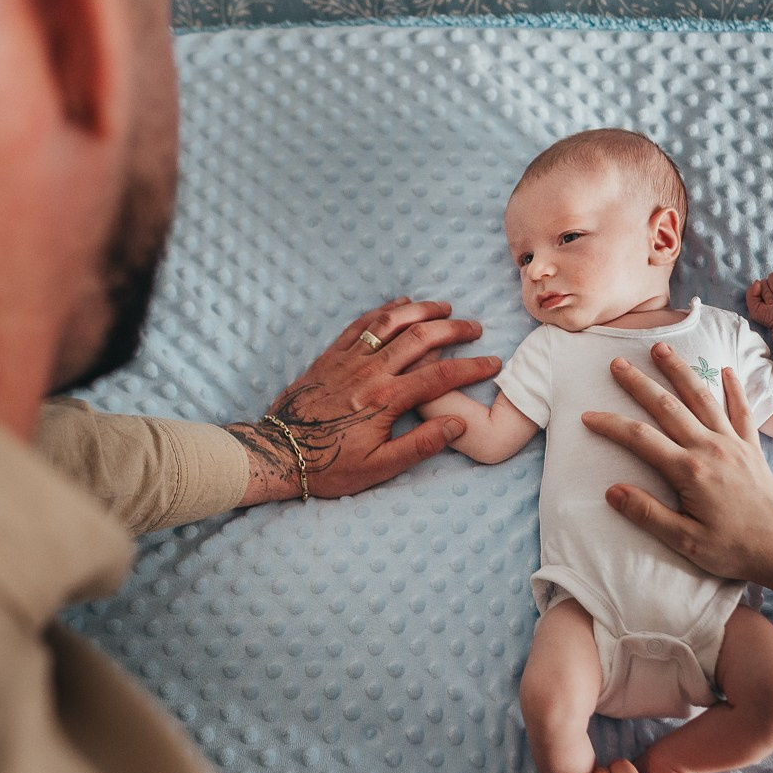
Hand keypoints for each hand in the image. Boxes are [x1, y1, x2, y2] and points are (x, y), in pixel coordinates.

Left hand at [230, 298, 500, 500]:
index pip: (440, 376)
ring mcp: (349, 359)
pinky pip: (362, 324)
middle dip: (453, 328)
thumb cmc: (331, 466)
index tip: (494, 363)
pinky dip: (384, 310)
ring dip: (421, 310)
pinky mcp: (331, 356)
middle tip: (475, 328)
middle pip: (420, 337)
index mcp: (386, 400)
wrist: (278, 453)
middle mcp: (370, 372)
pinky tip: (400, 305)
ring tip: (444, 308)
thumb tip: (458, 424)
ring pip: (391, 322)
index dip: (471, 367)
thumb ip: (421, 444)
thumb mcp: (380, 467)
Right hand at [579, 343, 772, 584]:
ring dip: (680, 371)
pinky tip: (727, 369)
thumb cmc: (731, 549)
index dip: (611, 425)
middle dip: (640, 383)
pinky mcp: (752, 448)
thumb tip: (612, 491)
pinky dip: (734, 388)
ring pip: (703, 398)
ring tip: (661, 348)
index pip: (640, 439)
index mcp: (689, 471)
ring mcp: (733, 444)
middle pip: (668, 407)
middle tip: (617, 363)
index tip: (588, 416)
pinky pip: (742, 410)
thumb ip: (647, 514)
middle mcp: (710, 448)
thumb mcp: (684, 541)